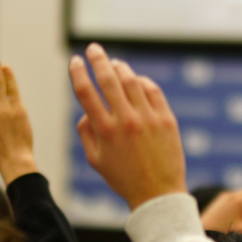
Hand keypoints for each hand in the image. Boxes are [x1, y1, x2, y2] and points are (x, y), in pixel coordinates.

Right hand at [70, 43, 184, 209]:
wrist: (158, 193)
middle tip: (93, 48)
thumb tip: (86, 111)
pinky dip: (142, 81)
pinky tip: (136, 80)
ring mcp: (148, 118)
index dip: (78, 72)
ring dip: (120, 68)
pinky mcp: (166, 119)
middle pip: (109, 79)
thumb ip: (86, 133)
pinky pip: (153, 90)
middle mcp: (126, 120)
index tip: (75, 61)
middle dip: (98, 59)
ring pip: (132, 81)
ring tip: (114, 63)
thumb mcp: (96, 160)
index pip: (86, 92)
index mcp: (105, 131)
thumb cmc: (124, 178)